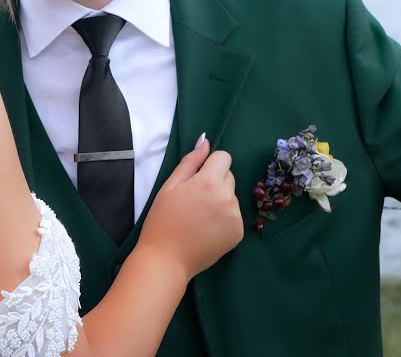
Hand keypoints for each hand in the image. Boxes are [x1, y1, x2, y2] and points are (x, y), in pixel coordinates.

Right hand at [137, 134, 243, 280]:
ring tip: (199, 217)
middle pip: (228, 176)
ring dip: (220, 200)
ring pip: (231, 196)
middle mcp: (228, 197)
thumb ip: (190, 161)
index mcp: (209, 182)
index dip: (209, 164)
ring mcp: (236, 216)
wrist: (166, 259)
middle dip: (214, 182)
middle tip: (194, 200)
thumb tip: (205, 141)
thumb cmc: (162, 219)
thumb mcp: (170, 186)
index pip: (224, 157)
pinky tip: (207, 229)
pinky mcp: (238, 233)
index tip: (196, 178)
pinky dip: (224, 218)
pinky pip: (234, 215)